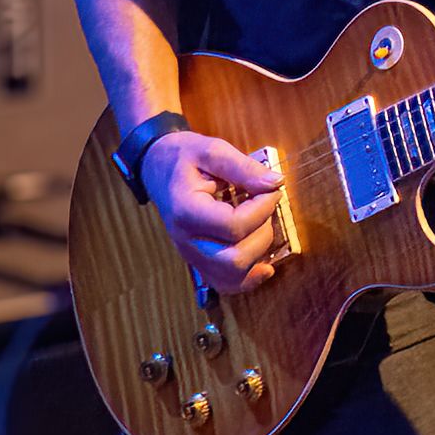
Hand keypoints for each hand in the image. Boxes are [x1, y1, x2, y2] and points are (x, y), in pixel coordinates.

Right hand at [142, 132, 283, 294]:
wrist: (158, 168)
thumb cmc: (185, 157)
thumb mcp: (213, 150)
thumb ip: (244, 167)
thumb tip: (276, 183)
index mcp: (186, 210)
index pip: (233, 226)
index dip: (262, 209)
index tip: (271, 189)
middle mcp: (186, 241)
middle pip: (234, 259)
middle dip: (262, 233)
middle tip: (264, 206)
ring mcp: (191, 255)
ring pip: (232, 277)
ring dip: (258, 253)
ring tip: (260, 224)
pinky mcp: (199, 261)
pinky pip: (225, 284)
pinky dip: (249, 278)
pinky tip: (264, 265)